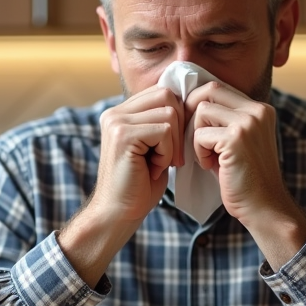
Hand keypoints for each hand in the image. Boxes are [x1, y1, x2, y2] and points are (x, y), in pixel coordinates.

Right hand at [60, 86, 184, 286]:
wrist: (118, 213)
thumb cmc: (140, 184)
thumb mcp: (154, 147)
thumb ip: (162, 123)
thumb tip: (190, 103)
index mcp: (122, 112)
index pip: (163, 91)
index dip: (178, 116)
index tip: (174, 146)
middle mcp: (115, 112)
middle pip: (168, 96)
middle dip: (179, 126)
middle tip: (172, 156)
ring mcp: (116, 121)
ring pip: (169, 114)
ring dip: (173, 144)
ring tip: (160, 163)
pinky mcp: (122, 135)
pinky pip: (164, 131)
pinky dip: (167, 153)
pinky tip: (155, 169)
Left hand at [186, 82, 305, 267]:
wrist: (264, 206)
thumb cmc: (244, 178)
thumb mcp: (236, 141)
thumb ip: (222, 120)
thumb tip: (189, 101)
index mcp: (260, 109)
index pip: (218, 88)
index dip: (199, 104)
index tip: (193, 127)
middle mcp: (257, 110)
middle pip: (210, 90)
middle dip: (192, 111)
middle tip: (190, 136)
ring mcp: (248, 122)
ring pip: (201, 110)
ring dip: (196, 134)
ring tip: (206, 155)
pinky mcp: (236, 138)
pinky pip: (200, 134)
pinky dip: (198, 151)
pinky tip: (210, 166)